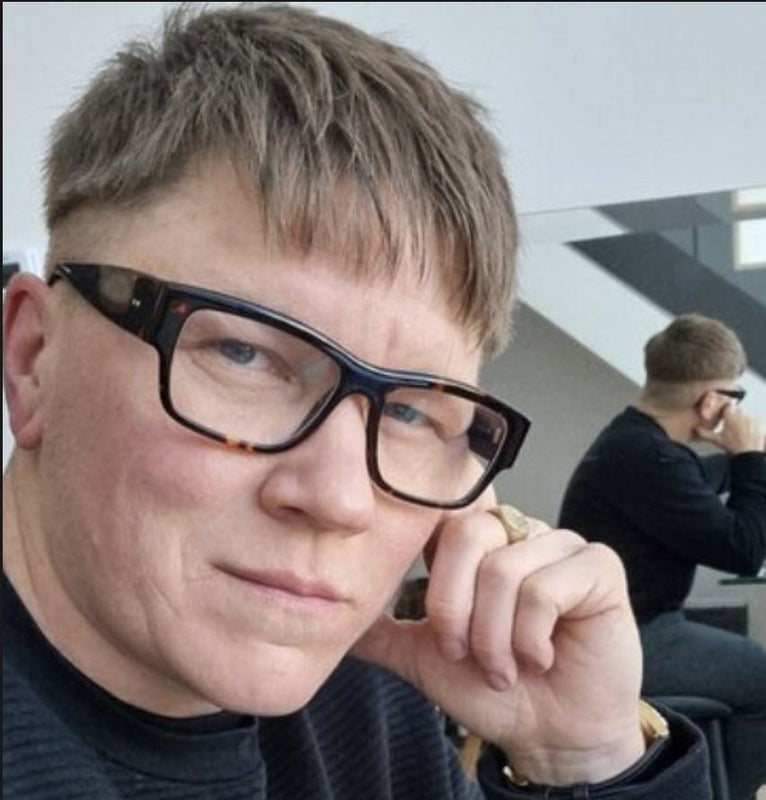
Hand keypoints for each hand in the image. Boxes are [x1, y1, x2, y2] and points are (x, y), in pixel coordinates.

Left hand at [352, 506, 644, 785]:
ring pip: (504, 570)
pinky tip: (543, 658)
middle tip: (469, 657)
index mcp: (480, 543)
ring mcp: (561, 544)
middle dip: (457, 612)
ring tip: (508, 668)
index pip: (439, 524)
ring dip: (496, 638)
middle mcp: (519, 531)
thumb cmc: (493, 690)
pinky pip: (546, 588)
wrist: (551, 736)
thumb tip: (328, 612)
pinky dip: (532, 638)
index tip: (444, 635)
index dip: (435, 583)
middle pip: (467, 537)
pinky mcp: (598, 567)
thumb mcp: (425, 658)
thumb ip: (382, 629)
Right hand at [695, 403, 764, 453]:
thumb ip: (704, 433)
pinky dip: (751, 424)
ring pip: (746, 414)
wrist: (750, 454)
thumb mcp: (717, 440)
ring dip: (743, 420)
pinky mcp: (760, 423)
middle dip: (734, 416)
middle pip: (737, 410)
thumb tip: (695, 429)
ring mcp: (753, 418)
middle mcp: (743, 414)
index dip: (725, 410)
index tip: (724, 415)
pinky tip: (748, 432)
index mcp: (731, 416)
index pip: (727, 405)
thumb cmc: (733, 447)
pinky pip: (754, 420)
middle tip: (731, 426)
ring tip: (740, 431)